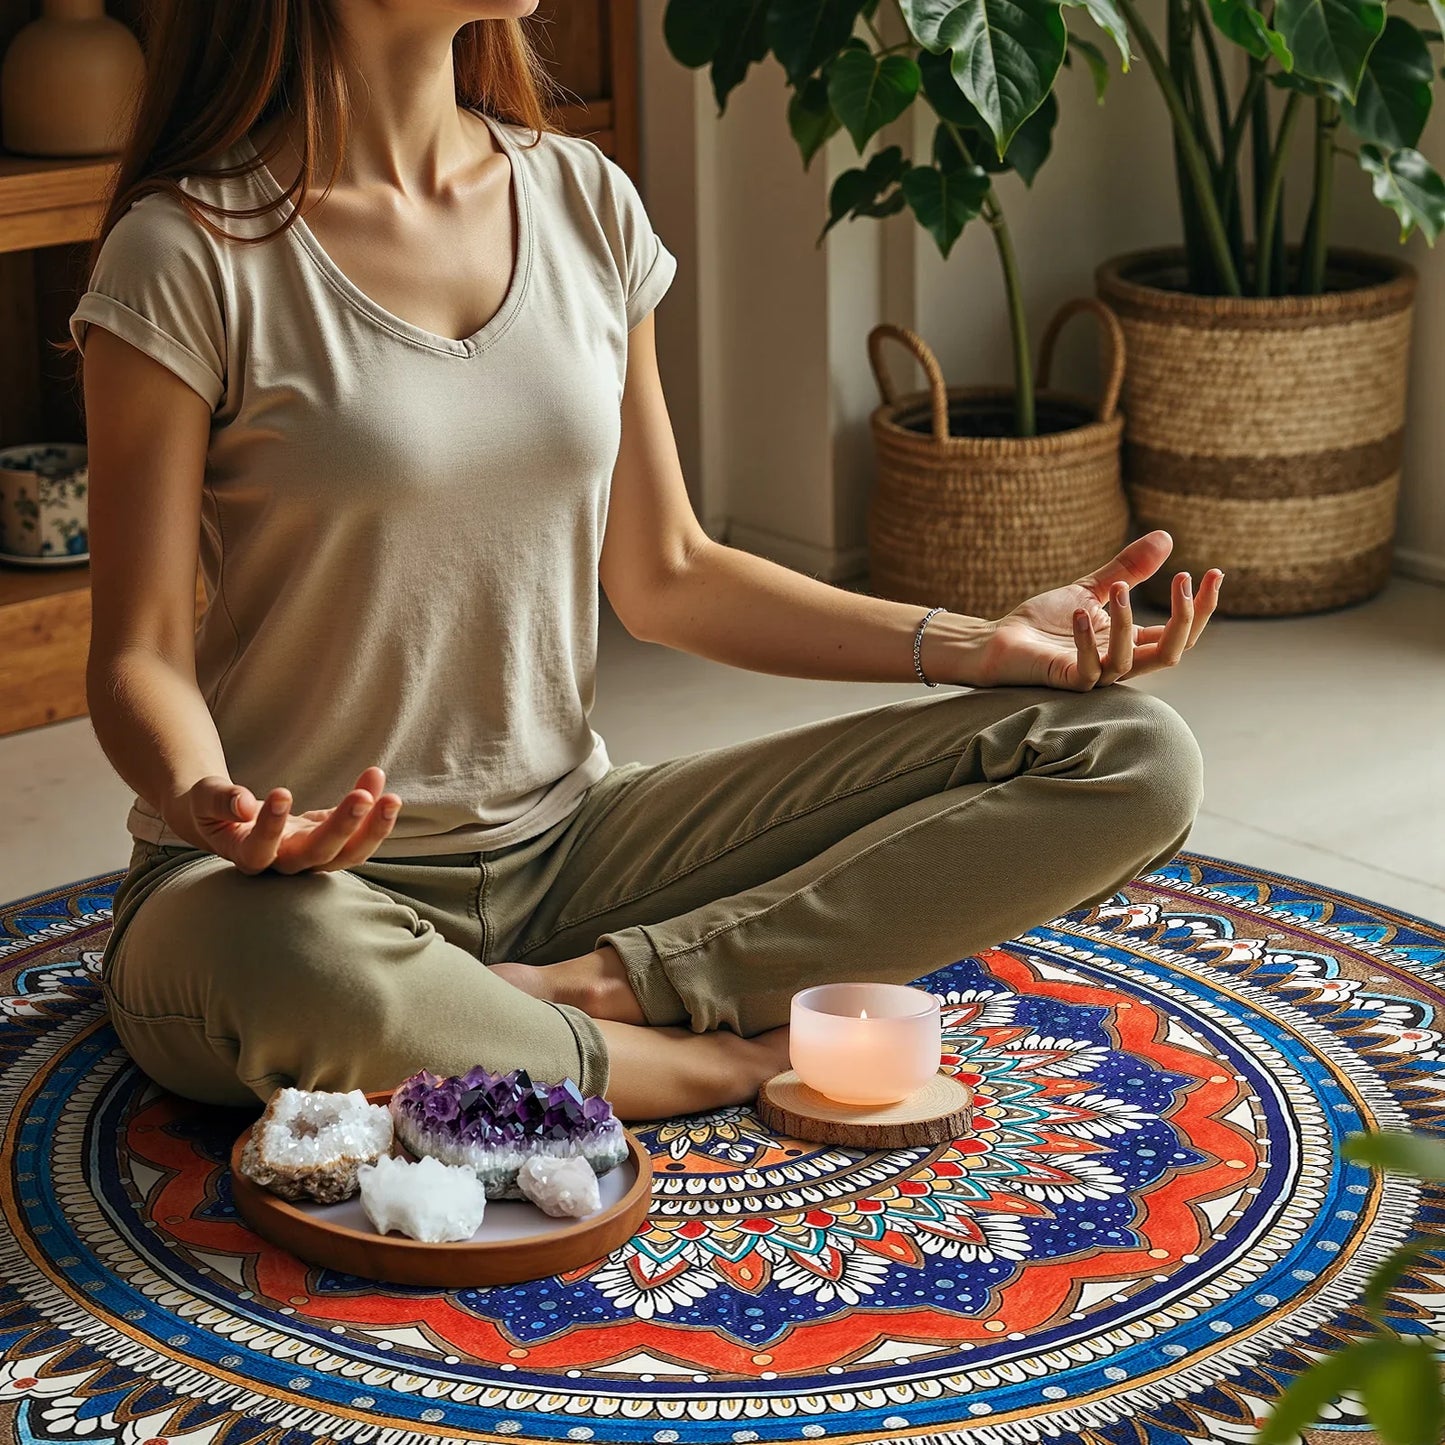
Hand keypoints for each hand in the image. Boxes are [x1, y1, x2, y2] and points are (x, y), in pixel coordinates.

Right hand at [167, 766, 403, 874]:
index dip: (272, 828)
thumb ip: (219, 800)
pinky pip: (357, 831)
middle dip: (343, 828)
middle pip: (319, 855)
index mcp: (247, 856)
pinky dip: (371, 808)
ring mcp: (311, 854)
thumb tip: (244, 804)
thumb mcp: (205, 800)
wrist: (229, 821)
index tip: (281, 792)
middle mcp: (284, 863)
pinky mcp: (329, 839)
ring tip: (391, 797)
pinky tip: (375, 776)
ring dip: (373, 828)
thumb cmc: (211, 810)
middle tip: (362, 798)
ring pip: (348, 854)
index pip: (261, 851)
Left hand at [974, 530, 1222, 690]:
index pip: (1181, 632)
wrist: (998, 640)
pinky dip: (1085, 642)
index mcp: (1131, 642)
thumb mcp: (1091, 589)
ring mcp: (1094, 675)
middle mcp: (1119, 663)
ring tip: (1117, 588)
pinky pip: (1087, 670)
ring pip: (1130, 661)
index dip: (1200, 606)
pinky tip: (1080, 614)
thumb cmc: (1044, 622)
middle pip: (1173, 653)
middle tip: (1184, 577)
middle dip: (1186, 617)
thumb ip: (1128, 570)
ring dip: (1127, 622)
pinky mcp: (1065, 681)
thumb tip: (1167, 537)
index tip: (1214, 572)